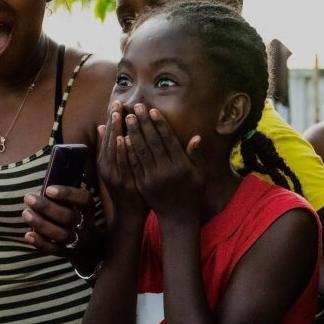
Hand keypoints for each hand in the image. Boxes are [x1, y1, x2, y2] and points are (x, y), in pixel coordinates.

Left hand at [23, 185, 100, 270]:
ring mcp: (78, 241)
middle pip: (68, 217)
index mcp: (89, 210)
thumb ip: (66, 198)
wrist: (91, 248)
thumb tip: (45, 187)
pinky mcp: (68, 253)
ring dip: (42, 224)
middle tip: (29, 198)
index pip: (84, 200)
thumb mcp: (79, 208)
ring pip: (61, 234)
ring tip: (26, 213)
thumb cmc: (78, 219)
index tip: (49, 189)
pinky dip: (40, 242)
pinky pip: (54, 249)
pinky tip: (28, 235)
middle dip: (47, 207)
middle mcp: (86, 226)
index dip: (68, 194)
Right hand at [97, 101, 146, 220]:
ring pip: (114, 149)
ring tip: (119, 114)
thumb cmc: (127, 187)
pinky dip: (121, 151)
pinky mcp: (122, 182)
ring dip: (116, 131)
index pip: (108, 136)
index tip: (115, 103)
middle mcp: (107, 166)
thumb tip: (102, 126)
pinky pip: (122, 164)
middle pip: (109, 139)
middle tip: (117, 102)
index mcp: (105, 161)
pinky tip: (124, 139)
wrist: (130, 213)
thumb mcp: (115, 166)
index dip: (111, 119)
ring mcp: (114, 174)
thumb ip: (109, 148)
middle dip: (113, 120)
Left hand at [124, 104, 205, 222]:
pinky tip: (122, 138)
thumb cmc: (192, 191)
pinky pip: (133, 164)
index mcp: (182, 165)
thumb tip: (196, 137)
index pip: (168, 140)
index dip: (160, 124)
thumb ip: (196, 156)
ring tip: (127, 118)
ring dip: (133, 133)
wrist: (178, 216)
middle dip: (143, 123)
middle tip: (136, 107)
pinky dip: (127, 150)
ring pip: (140, 151)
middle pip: (152, 142)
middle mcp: (167, 170)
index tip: (153, 111)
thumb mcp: (200, 174)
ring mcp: (153, 178)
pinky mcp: (142, 184)